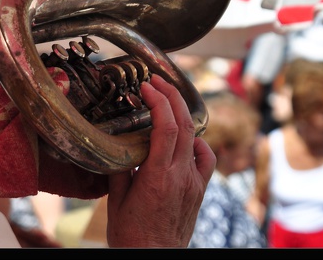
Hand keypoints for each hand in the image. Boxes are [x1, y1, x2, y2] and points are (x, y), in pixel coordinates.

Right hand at [105, 74, 214, 246]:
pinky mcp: (199, 190)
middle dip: (171, 96)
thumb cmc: (132, 235)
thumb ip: (120, 170)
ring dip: (183, 115)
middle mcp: (181, 176)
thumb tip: (119, 145)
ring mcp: (194, 183)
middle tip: (157, 81)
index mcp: (158, 176)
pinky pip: (206, 158)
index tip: (146, 86)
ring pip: (196, 138)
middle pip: (184, 125)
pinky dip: (197, 142)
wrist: (154, 258)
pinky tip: (186, 139)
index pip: (165, 127)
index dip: (158, 101)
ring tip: (169, 102)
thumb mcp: (116, 200)